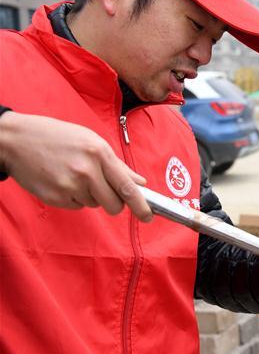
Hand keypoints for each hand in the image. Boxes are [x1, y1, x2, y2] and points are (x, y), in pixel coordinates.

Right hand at [0, 112, 151, 220]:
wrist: (15, 139)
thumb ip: (117, 165)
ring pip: (94, 204)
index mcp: (99, 153)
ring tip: (73, 174)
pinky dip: (73, 197)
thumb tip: (140, 182)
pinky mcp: (55, 198)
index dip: (141, 205)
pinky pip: (77, 206)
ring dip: (90, 195)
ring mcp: (70, 186)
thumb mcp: (91, 141)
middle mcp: (86, 171)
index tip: (149, 216)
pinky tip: (61, 180)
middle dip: (114, 203)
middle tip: (103, 189)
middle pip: (114, 204)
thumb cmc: (56, 137)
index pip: (127, 187)